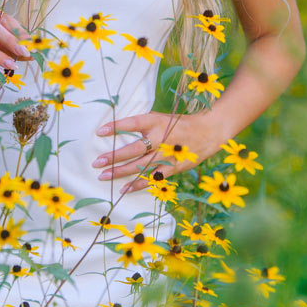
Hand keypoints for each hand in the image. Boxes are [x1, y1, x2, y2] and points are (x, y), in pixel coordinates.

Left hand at [93, 109, 224, 193]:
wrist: (209, 131)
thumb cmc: (180, 124)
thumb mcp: (162, 118)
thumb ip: (144, 124)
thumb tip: (119, 128)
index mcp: (157, 121)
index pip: (133, 123)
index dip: (116, 127)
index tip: (100, 131)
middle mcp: (161, 137)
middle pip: (134, 149)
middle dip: (114, 156)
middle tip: (97, 162)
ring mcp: (167, 154)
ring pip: (141, 166)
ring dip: (121, 172)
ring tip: (103, 176)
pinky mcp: (173, 167)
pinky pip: (153, 177)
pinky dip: (138, 184)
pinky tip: (124, 189)